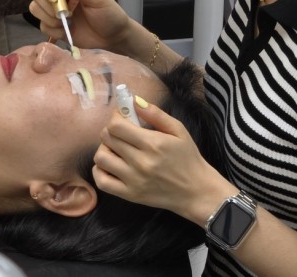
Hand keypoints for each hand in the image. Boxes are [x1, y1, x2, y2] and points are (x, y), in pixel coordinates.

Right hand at [29, 0, 131, 51]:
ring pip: (35, 8)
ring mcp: (54, 9)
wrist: (113, 36)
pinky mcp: (53, 26)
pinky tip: (66, 31)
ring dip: (48, 17)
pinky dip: (52, 30)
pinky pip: (41, 25)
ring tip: (67, 22)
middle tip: (66, 13)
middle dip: (48, 4)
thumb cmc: (109, 13)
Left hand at [93, 99, 227, 221]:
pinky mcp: (129, 195)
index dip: (115, 117)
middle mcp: (140, 162)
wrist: (196, 191)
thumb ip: (155, 114)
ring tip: (117, 149)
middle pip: (106, 139)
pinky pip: (102, 181)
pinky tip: (112, 165)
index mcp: (153, 144)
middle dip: (110, 130)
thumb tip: (134, 101)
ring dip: (105, 149)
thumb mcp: (178, 130)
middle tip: (122, 132)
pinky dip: (100, 170)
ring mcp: (133, 180)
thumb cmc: (188, 157)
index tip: (123, 117)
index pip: (116, 126)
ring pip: (101, 158)